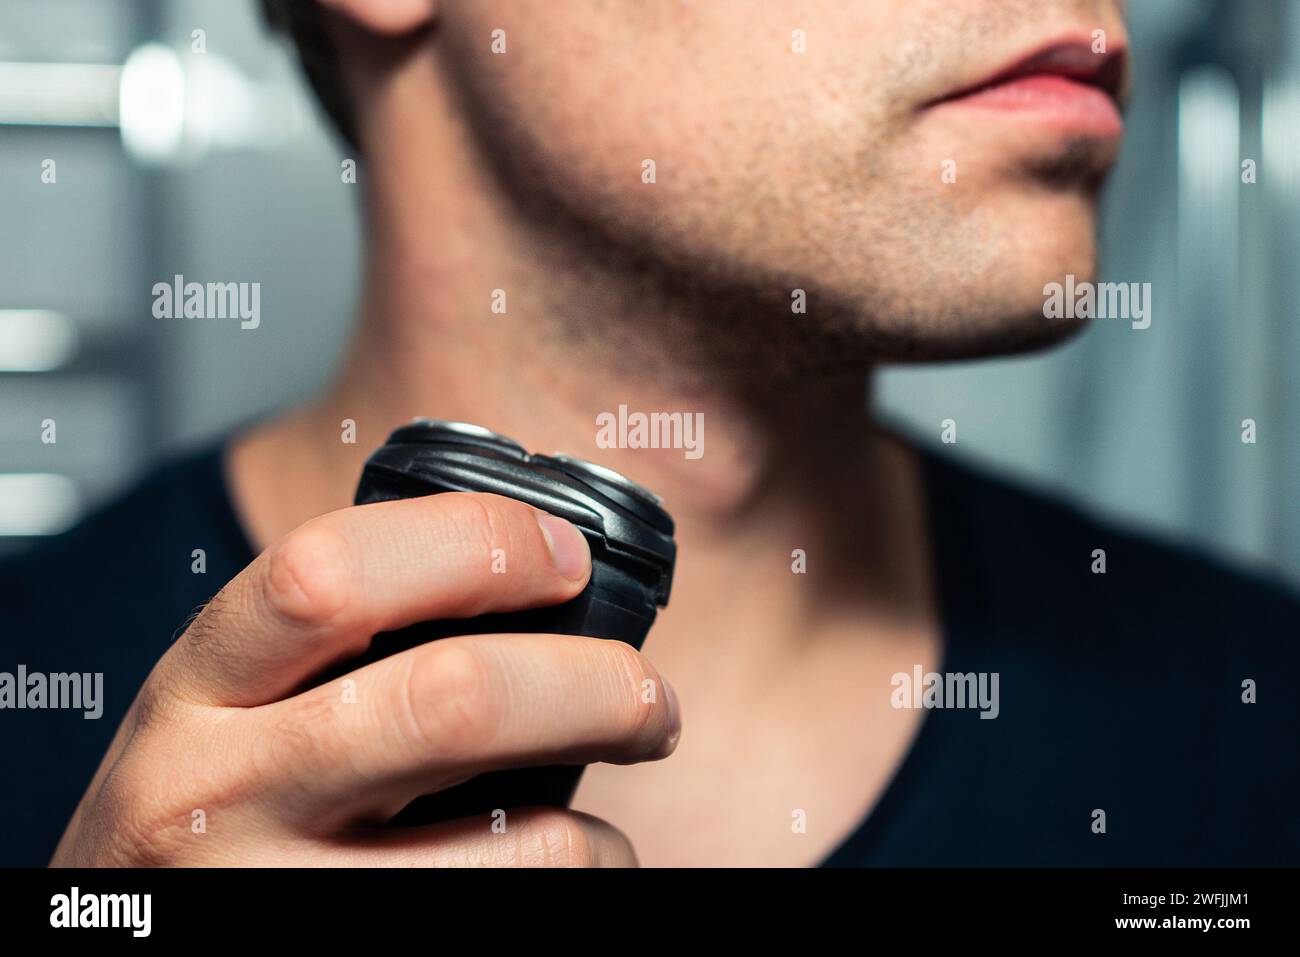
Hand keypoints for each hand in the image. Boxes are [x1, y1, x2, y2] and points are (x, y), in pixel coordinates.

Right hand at [51, 493, 679, 866]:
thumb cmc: (203, 820)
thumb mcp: (225, 712)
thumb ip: (328, 650)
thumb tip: (525, 580)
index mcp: (196, 689)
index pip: (327, 573)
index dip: (474, 543)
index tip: (565, 557)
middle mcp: (215, 793)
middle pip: (451, 699)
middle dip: (595, 686)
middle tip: (646, 698)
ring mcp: (272, 899)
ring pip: (517, 842)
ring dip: (602, 827)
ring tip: (606, 825)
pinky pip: (509, 919)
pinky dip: (576, 886)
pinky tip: (561, 873)